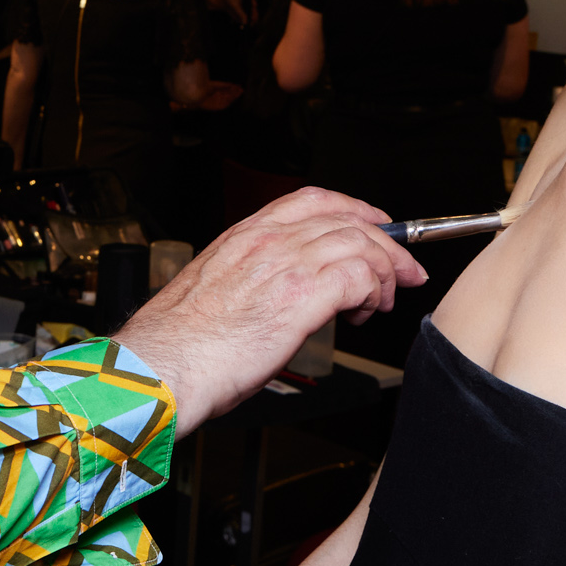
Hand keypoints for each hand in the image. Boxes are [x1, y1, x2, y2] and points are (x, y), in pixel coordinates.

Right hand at [115, 189, 427, 437]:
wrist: (162, 366)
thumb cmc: (178, 343)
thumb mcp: (214, 288)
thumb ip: (251, 278)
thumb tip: (280, 292)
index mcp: (243, 235)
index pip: (314, 200)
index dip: (356, 209)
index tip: (376, 226)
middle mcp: (266, 241)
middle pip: (348, 220)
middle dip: (387, 245)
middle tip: (404, 272)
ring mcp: (284, 264)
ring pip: (361, 245)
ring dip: (385, 273)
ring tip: (380, 303)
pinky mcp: (300, 297)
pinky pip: (360, 276)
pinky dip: (373, 293)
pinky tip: (363, 313)